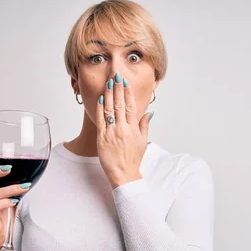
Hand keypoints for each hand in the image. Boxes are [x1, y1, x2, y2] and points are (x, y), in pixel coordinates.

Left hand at [96, 73, 153, 188]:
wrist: (124, 175)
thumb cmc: (133, 159)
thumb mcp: (142, 142)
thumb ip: (144, 125)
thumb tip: (150, 112)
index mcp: (133, 129)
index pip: (130, 106)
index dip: (127, 93)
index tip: (125, 82)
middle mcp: (122, 129)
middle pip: (120, 105)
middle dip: (117, 89)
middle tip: (116, 76)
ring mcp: (111, 133)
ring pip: (110, 110)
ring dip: (109, 95)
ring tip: (108, 83)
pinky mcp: (102, 139)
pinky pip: (100, 121)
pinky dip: (100, 109)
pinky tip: (101, 99)